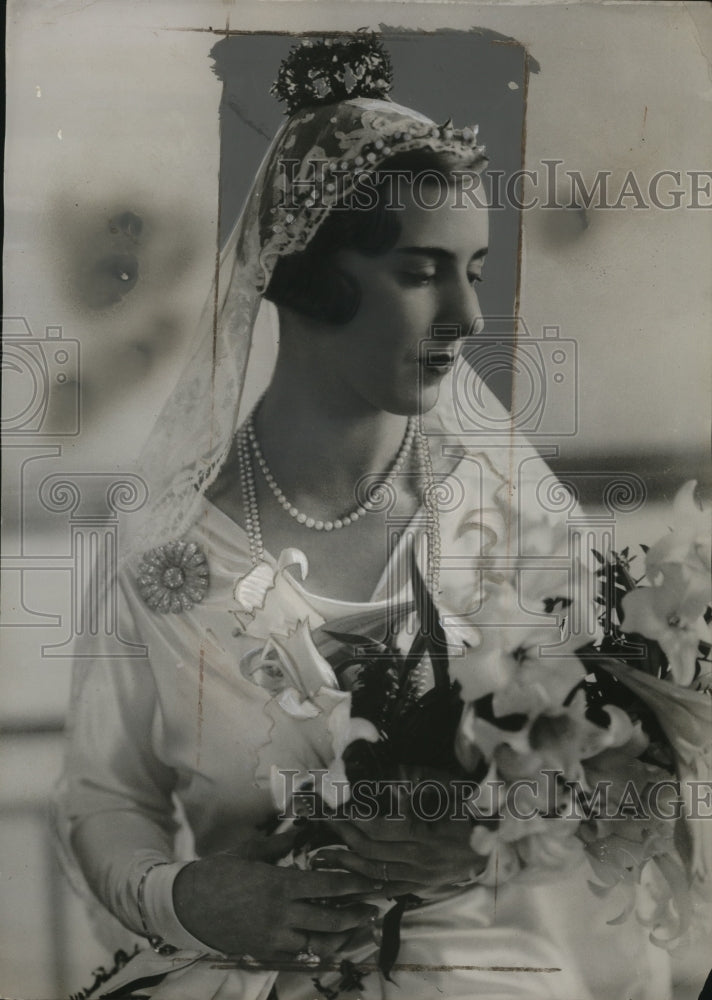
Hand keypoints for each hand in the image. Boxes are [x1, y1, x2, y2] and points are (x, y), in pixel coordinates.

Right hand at [172, 830, 382, 961]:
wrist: (187, 905)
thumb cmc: (219, 872)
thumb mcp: (251, 852)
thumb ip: (280, 845)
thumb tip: (302, 832)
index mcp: (280, 885)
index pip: (329, 886)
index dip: (355, 885)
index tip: (372, 882)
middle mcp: (281, 914)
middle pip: (332, 919)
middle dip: (358, 914)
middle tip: (374, 907)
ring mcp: (274, 937)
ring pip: (320, 944)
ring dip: (343, 936)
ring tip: (358, 928)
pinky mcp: (265, 951)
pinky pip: (300, 954)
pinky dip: (318, 948)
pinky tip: (328, 939)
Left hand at [316, 792, 484, 893]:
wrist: (501, 837)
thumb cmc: (473, 804)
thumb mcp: (443, 784)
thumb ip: (409, 779)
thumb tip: (376, 777)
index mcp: (426, 835)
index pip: (378, 828)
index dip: (354, 816)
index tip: (336, 803)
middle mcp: (420, 861)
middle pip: (370, 851)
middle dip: (342, 835)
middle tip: (322, 821)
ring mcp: (421, 877)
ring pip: (374, 873)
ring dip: (344, 863)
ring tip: (320, 855)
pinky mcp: (423, 885)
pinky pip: (388, 890)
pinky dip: (364, 885)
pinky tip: (346, 881)